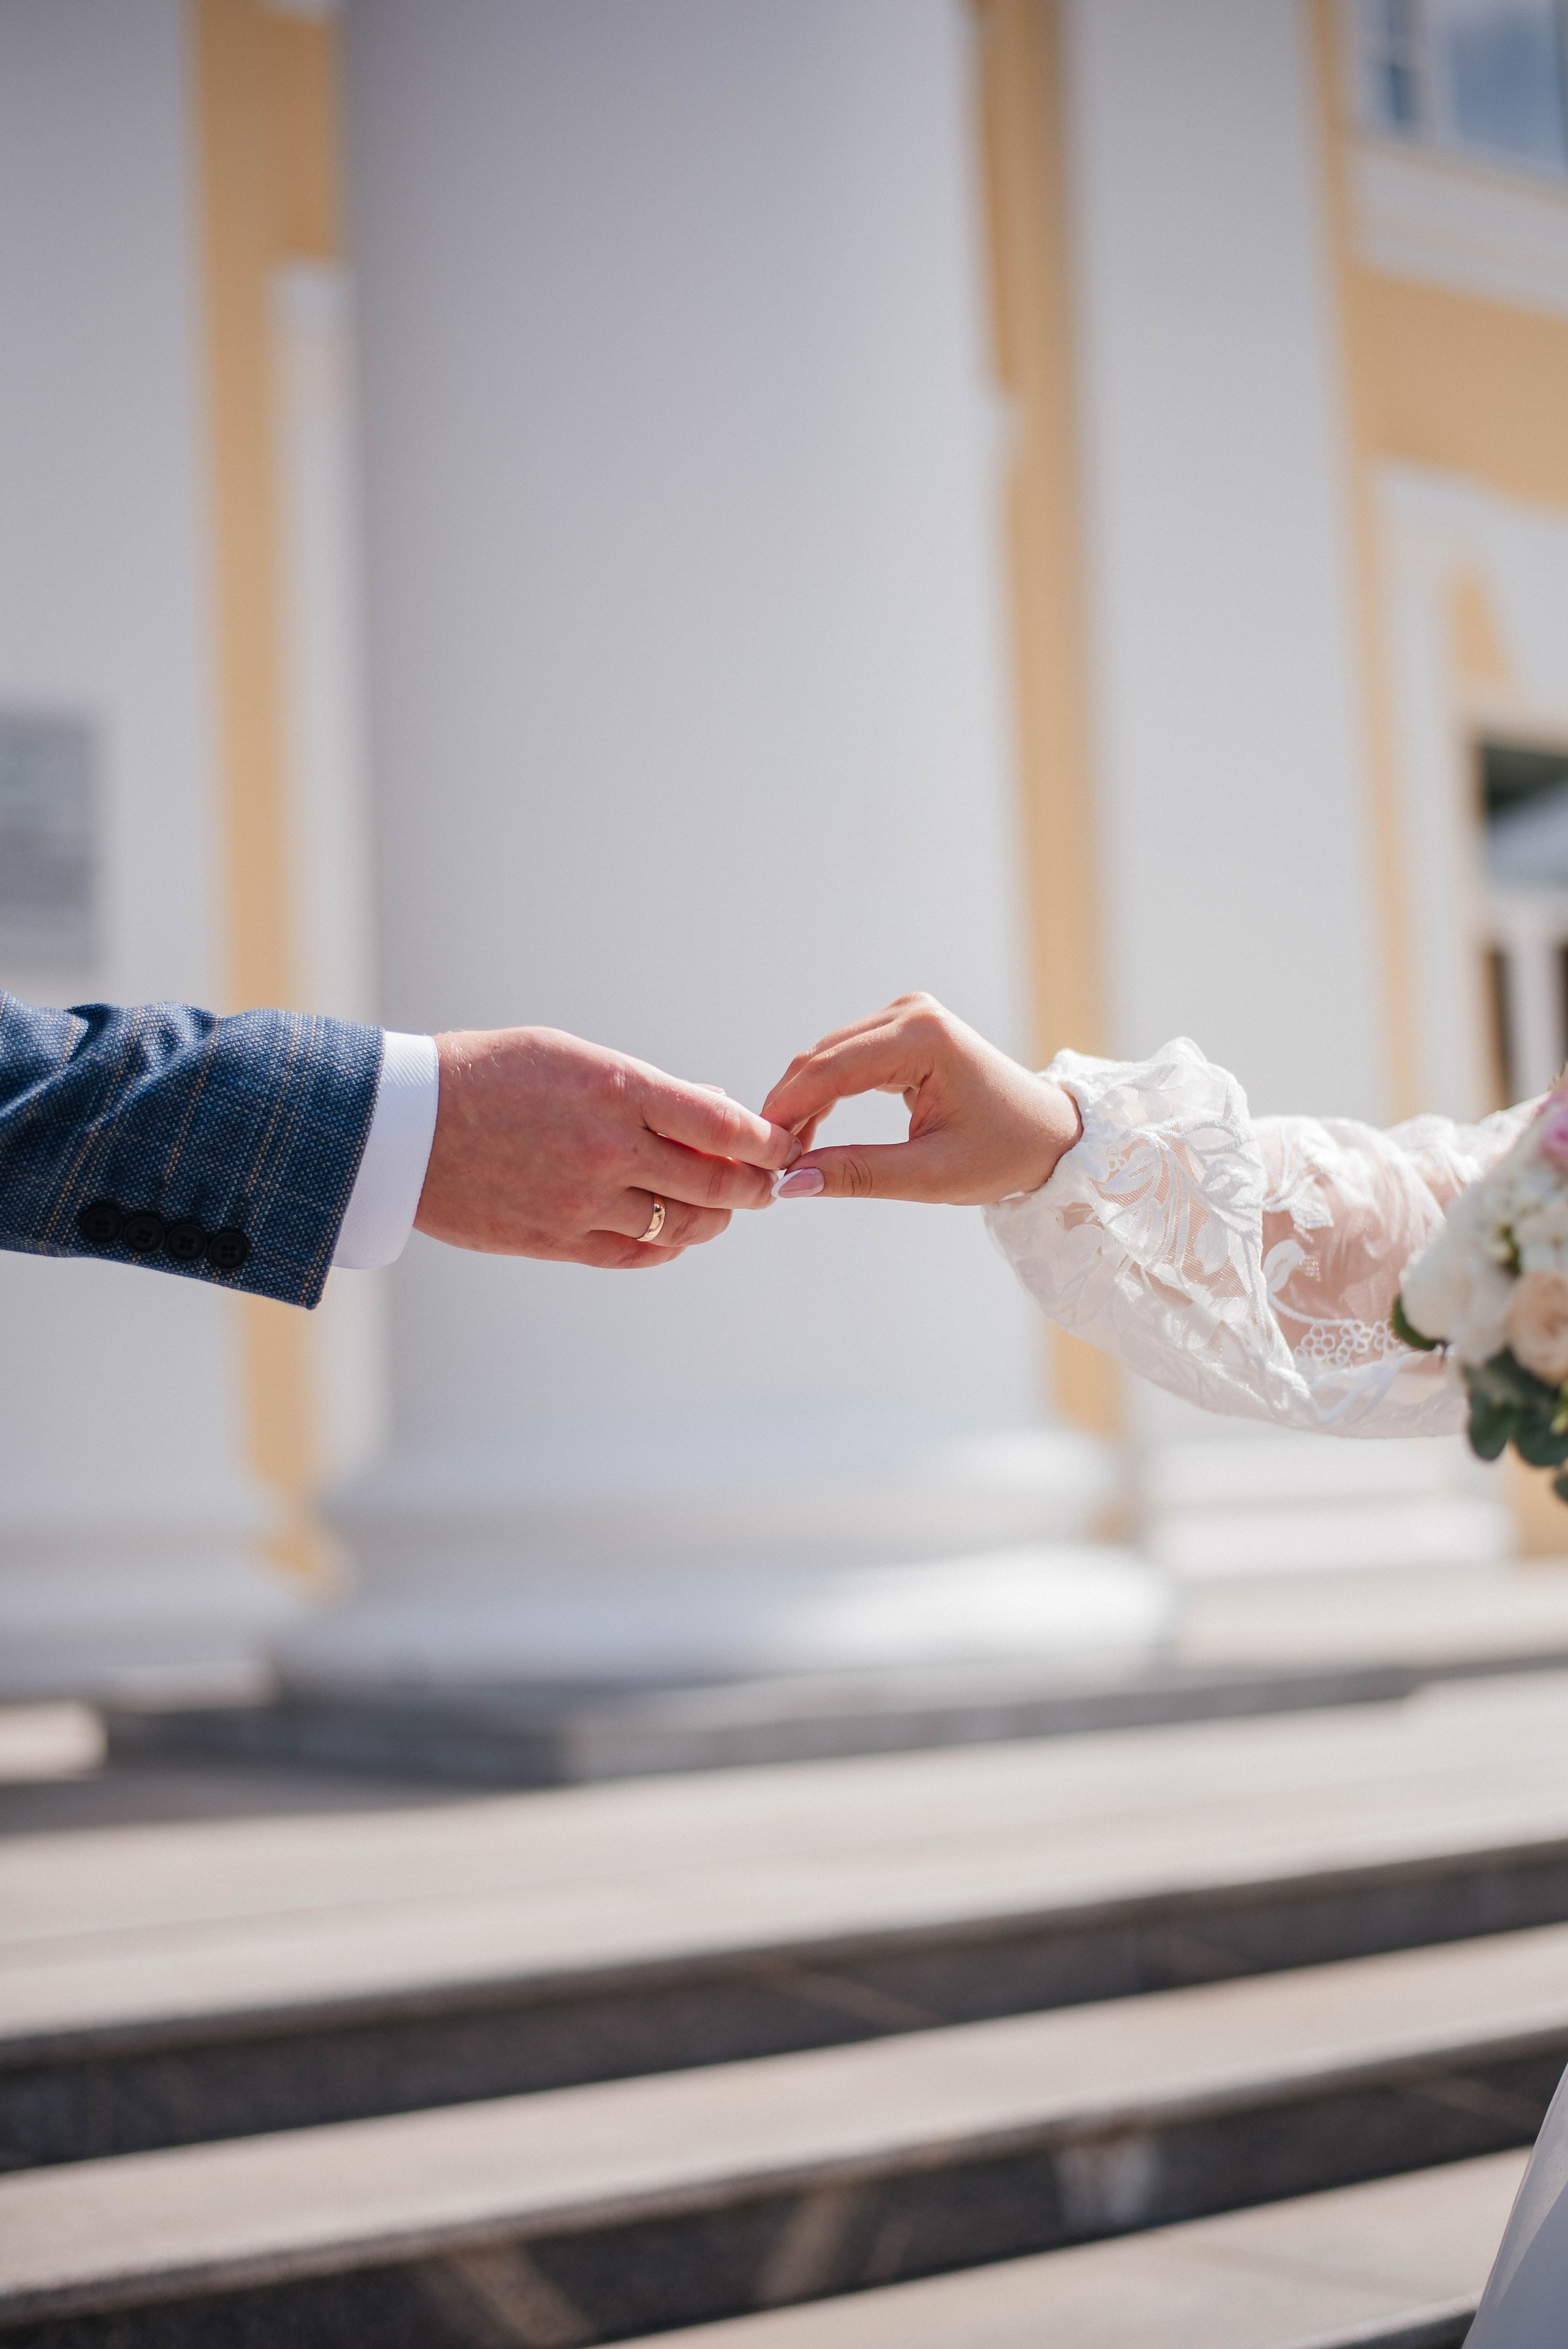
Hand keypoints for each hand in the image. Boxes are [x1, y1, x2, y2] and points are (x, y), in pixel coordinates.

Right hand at [415, 1026, 799, 1267]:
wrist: (403, 1126)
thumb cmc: (489, 1075)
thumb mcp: (572, 1057)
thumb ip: (645, 1088)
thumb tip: (710, 1108)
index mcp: (618, 1091)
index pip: (723, 1124)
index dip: (765, 1141)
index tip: (781, 1144)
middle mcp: (610, 1151)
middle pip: (717, 1184)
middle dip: (754, 1187)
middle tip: (768, 1184)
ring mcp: (585, 1203)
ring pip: (685, 1225)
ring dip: (716, 1219)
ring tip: (725, 1207)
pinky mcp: (559, 1242)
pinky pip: (639, 1253)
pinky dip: (670, 1244)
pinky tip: (676, 1232)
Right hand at [761, 994, 1080, 1204]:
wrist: (1053, 1134)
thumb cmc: (1005, 1153)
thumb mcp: (930, 1175)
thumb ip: (857, 1174)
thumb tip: (790, 1184)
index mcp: (923, 1038)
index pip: (830, 1070)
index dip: (787, 1112)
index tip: (761, 1156)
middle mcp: (911, 1013)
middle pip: (821, 1058)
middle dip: (787, 1108)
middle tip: (765, 1162)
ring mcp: (908, 1016)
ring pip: (828, 1057)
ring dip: (802, 1102)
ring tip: (786, 1155)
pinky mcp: (906, 1029)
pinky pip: (847, 1059)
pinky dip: (824, 1095)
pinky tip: (809, 1134)